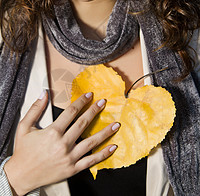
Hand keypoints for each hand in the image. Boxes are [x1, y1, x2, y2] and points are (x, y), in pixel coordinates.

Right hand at [4, 91, 119, 195]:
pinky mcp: (72, 169)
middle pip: (83, 123)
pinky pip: (91, 161)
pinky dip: (103, 154)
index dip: (81, 102)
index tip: (89, 95)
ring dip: (105, 132)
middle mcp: (62, 144)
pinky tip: (112, 147)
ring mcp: (69, 157)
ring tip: (116, 124)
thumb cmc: (23, 151)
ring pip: (91, 142)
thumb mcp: (24, 127)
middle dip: (94, 111)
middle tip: (103, 102)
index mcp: (52, 132)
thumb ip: (35, 109)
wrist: (21, 176)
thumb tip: (44, 93)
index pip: (71, 112)